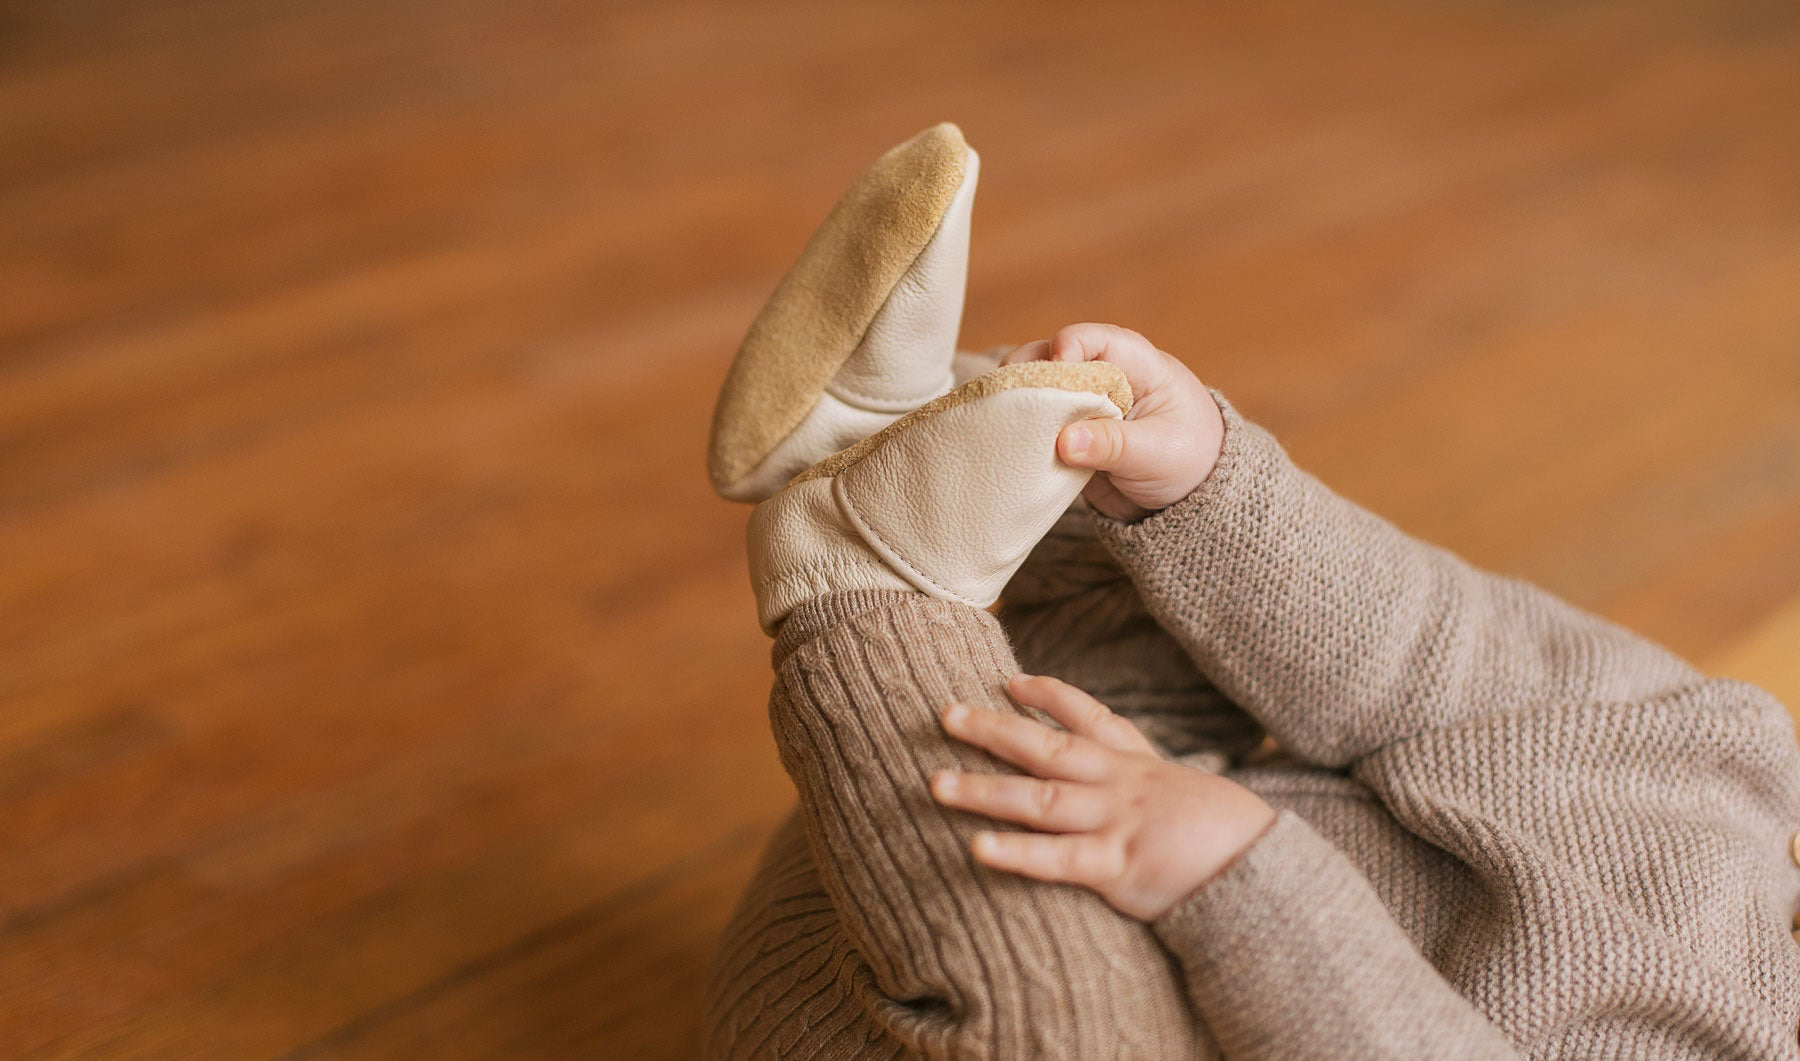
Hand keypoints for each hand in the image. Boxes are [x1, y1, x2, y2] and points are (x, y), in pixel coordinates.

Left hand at [931, 673, 1275, 920]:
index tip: (1011, 681)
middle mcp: (1122, 786)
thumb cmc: (1237, 842)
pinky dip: (1016, 853)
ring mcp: (1117, 823)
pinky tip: (977, 848)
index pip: (1091, 720)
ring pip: (1038, 800)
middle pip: (1046, 749)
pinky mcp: (1118, 867)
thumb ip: (1162, 799)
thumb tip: (1145, 805)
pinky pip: (1058, 859)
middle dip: (993, 730)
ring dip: (984, 790)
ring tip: (936, 783)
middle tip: (944, 713)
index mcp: (1142, 768)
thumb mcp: (1197, 802)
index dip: (1049, 697)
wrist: (1272, 870)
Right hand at [1007, 324, 1222, 520]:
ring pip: (1036, 390)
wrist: (1187, 500)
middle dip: (1027, 373)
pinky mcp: (1065, 436)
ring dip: (1017, 404)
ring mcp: (1080, 406)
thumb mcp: (1158, 453)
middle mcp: (1102, 377)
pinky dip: (1018, 432)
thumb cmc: (1188, 460)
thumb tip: (1065, 442)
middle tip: (1009, 398)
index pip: (1096, 339)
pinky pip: (1034, 426)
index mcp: (1136, 365)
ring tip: (1002, 423)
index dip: (1070, 347)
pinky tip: (1005, 443)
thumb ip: (1114, 445)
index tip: (1055, 369)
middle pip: (1051, 357)